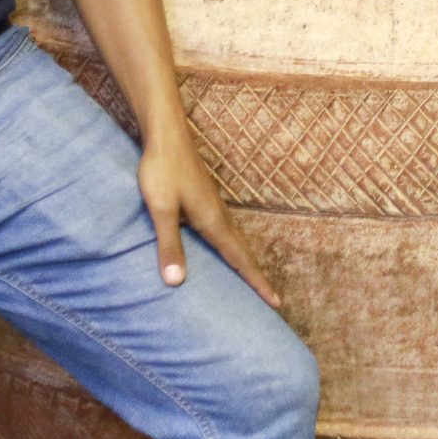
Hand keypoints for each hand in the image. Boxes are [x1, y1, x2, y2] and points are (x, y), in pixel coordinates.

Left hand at [137, 134, 281, 308]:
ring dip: (246, 262)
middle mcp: (219, 216)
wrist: (166, 135)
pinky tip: (225, 249)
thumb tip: (176, 283)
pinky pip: (226, 231)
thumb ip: (169, 245)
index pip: (239, 259)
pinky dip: (234, 248)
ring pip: (236, 240)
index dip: (256, 282)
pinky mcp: (206, 200)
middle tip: (272, 299)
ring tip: (253, 279)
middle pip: (243, 251)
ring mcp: (214, 206)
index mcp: (212, 221)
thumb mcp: (162, 209)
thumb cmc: (161, 171)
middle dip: (257, 276)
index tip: (275, 302)